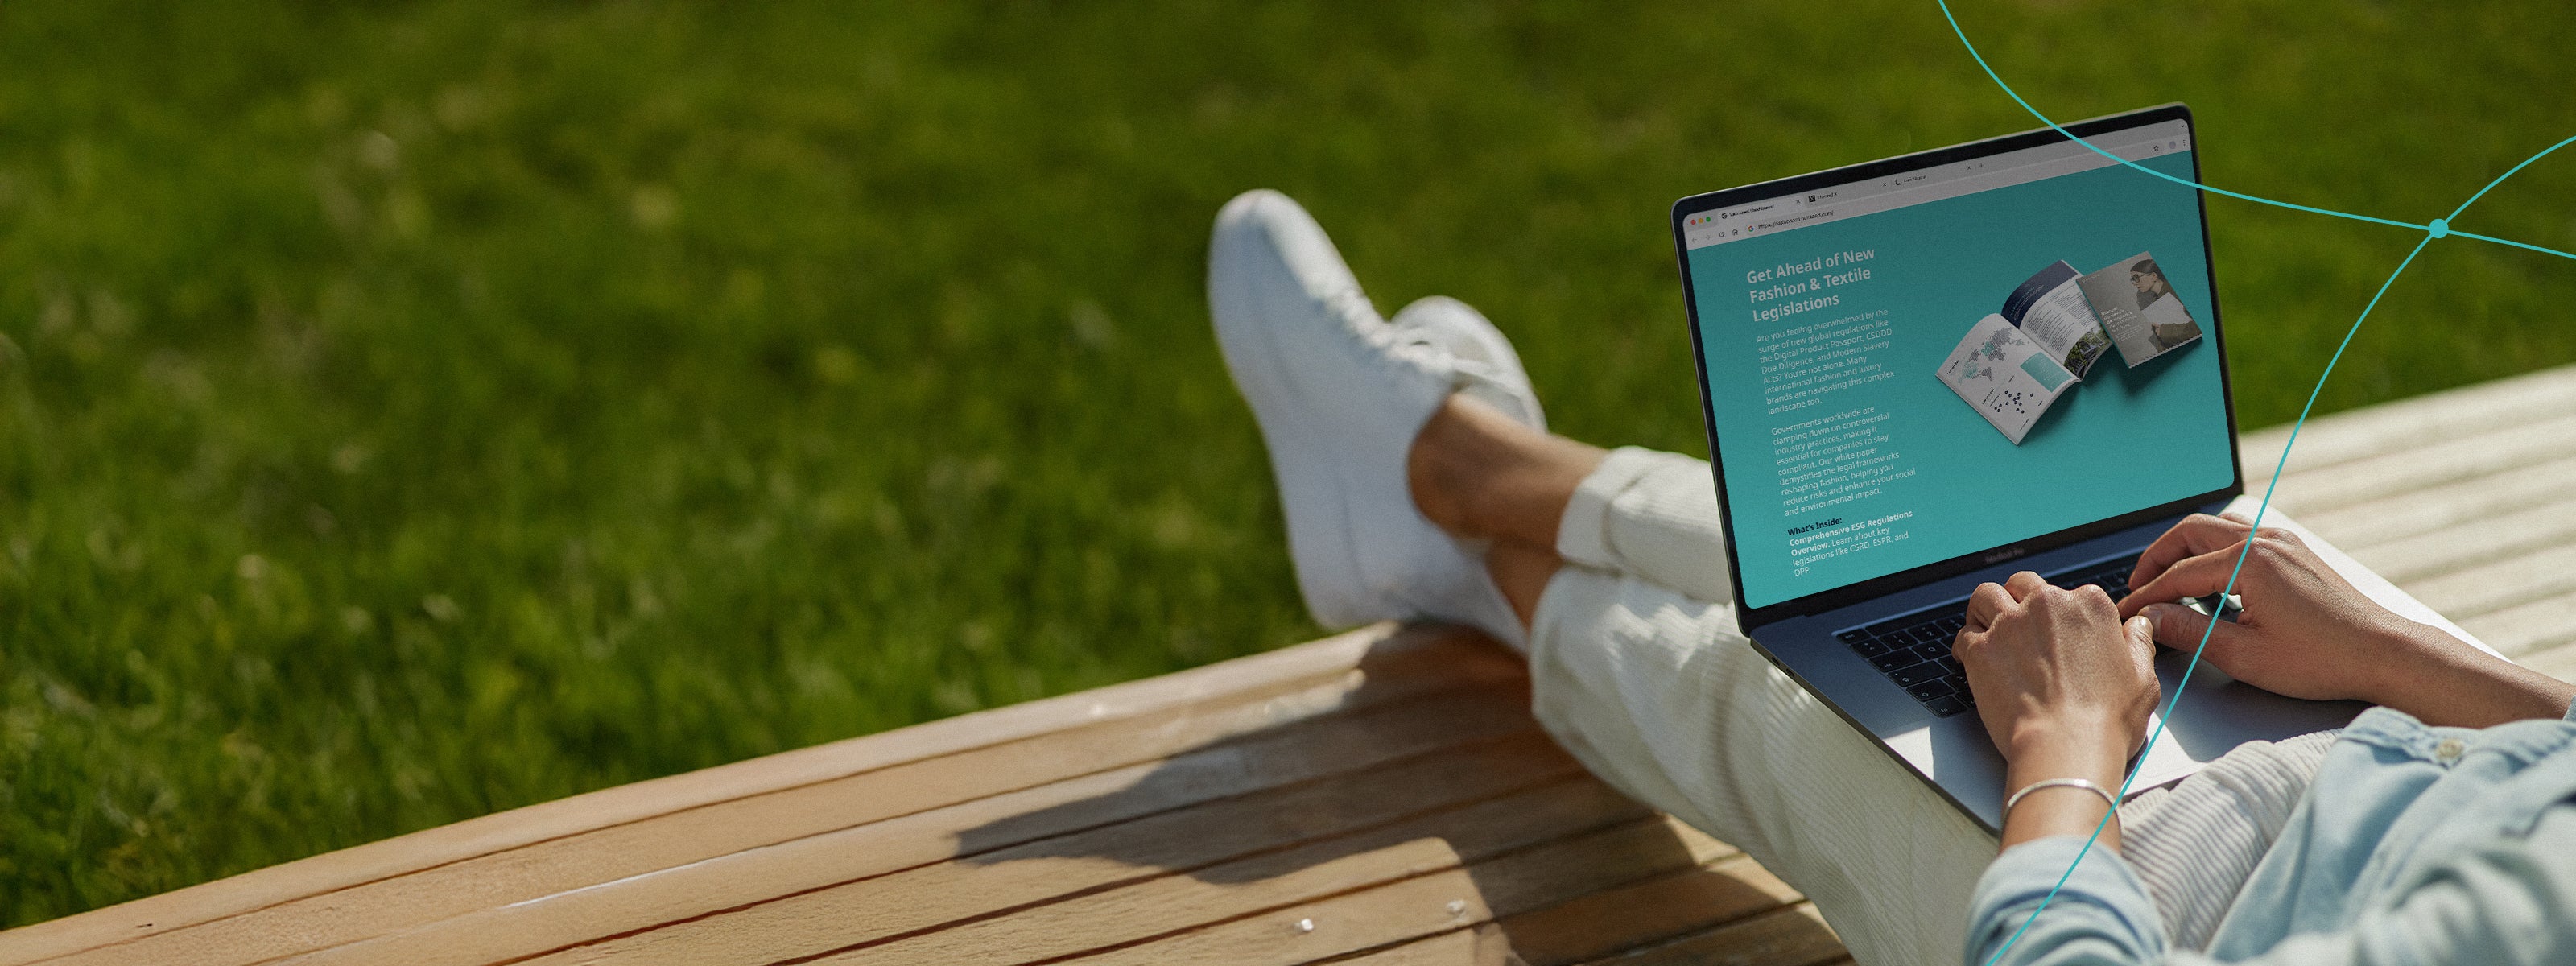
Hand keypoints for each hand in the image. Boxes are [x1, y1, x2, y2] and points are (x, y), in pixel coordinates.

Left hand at [1957, 572, 2160, 761]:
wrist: (2066, 745)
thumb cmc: (2106, 719)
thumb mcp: (2143, 678)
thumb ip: (2139, 644)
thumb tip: (2137, 627)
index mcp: (2089, 605)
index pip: (2071, 593)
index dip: (2063, 614)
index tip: (2061, 632)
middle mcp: (2047, 605)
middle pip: (2023, 584)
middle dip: (2019, 599)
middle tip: (2019, 623)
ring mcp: (2010, 625)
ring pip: (1985, 596)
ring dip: (1985, 609)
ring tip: (1986, 626)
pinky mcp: (1981, 649)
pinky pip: (1963, 634)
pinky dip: (1965, 645)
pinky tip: (1972, 658)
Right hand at [2120, 512, 2574, 725]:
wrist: (2385, 655)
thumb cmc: (2324, 660)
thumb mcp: (2245, 655)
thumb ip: (2190, 634)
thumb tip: (2151, 620)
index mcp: (2250, 562)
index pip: (2179, 574)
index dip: (2146, 595)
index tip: (2127, 612)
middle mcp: (2267, 542)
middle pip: (2191, 532)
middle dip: (2157, 558)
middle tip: (2138, 587)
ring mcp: (2285, 543)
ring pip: (2217, 528)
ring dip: (2185, 548)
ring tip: (2168, 578)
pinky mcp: (2297, 553)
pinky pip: (2242, 536)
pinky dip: (2213, 550)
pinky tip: (2211, 577)